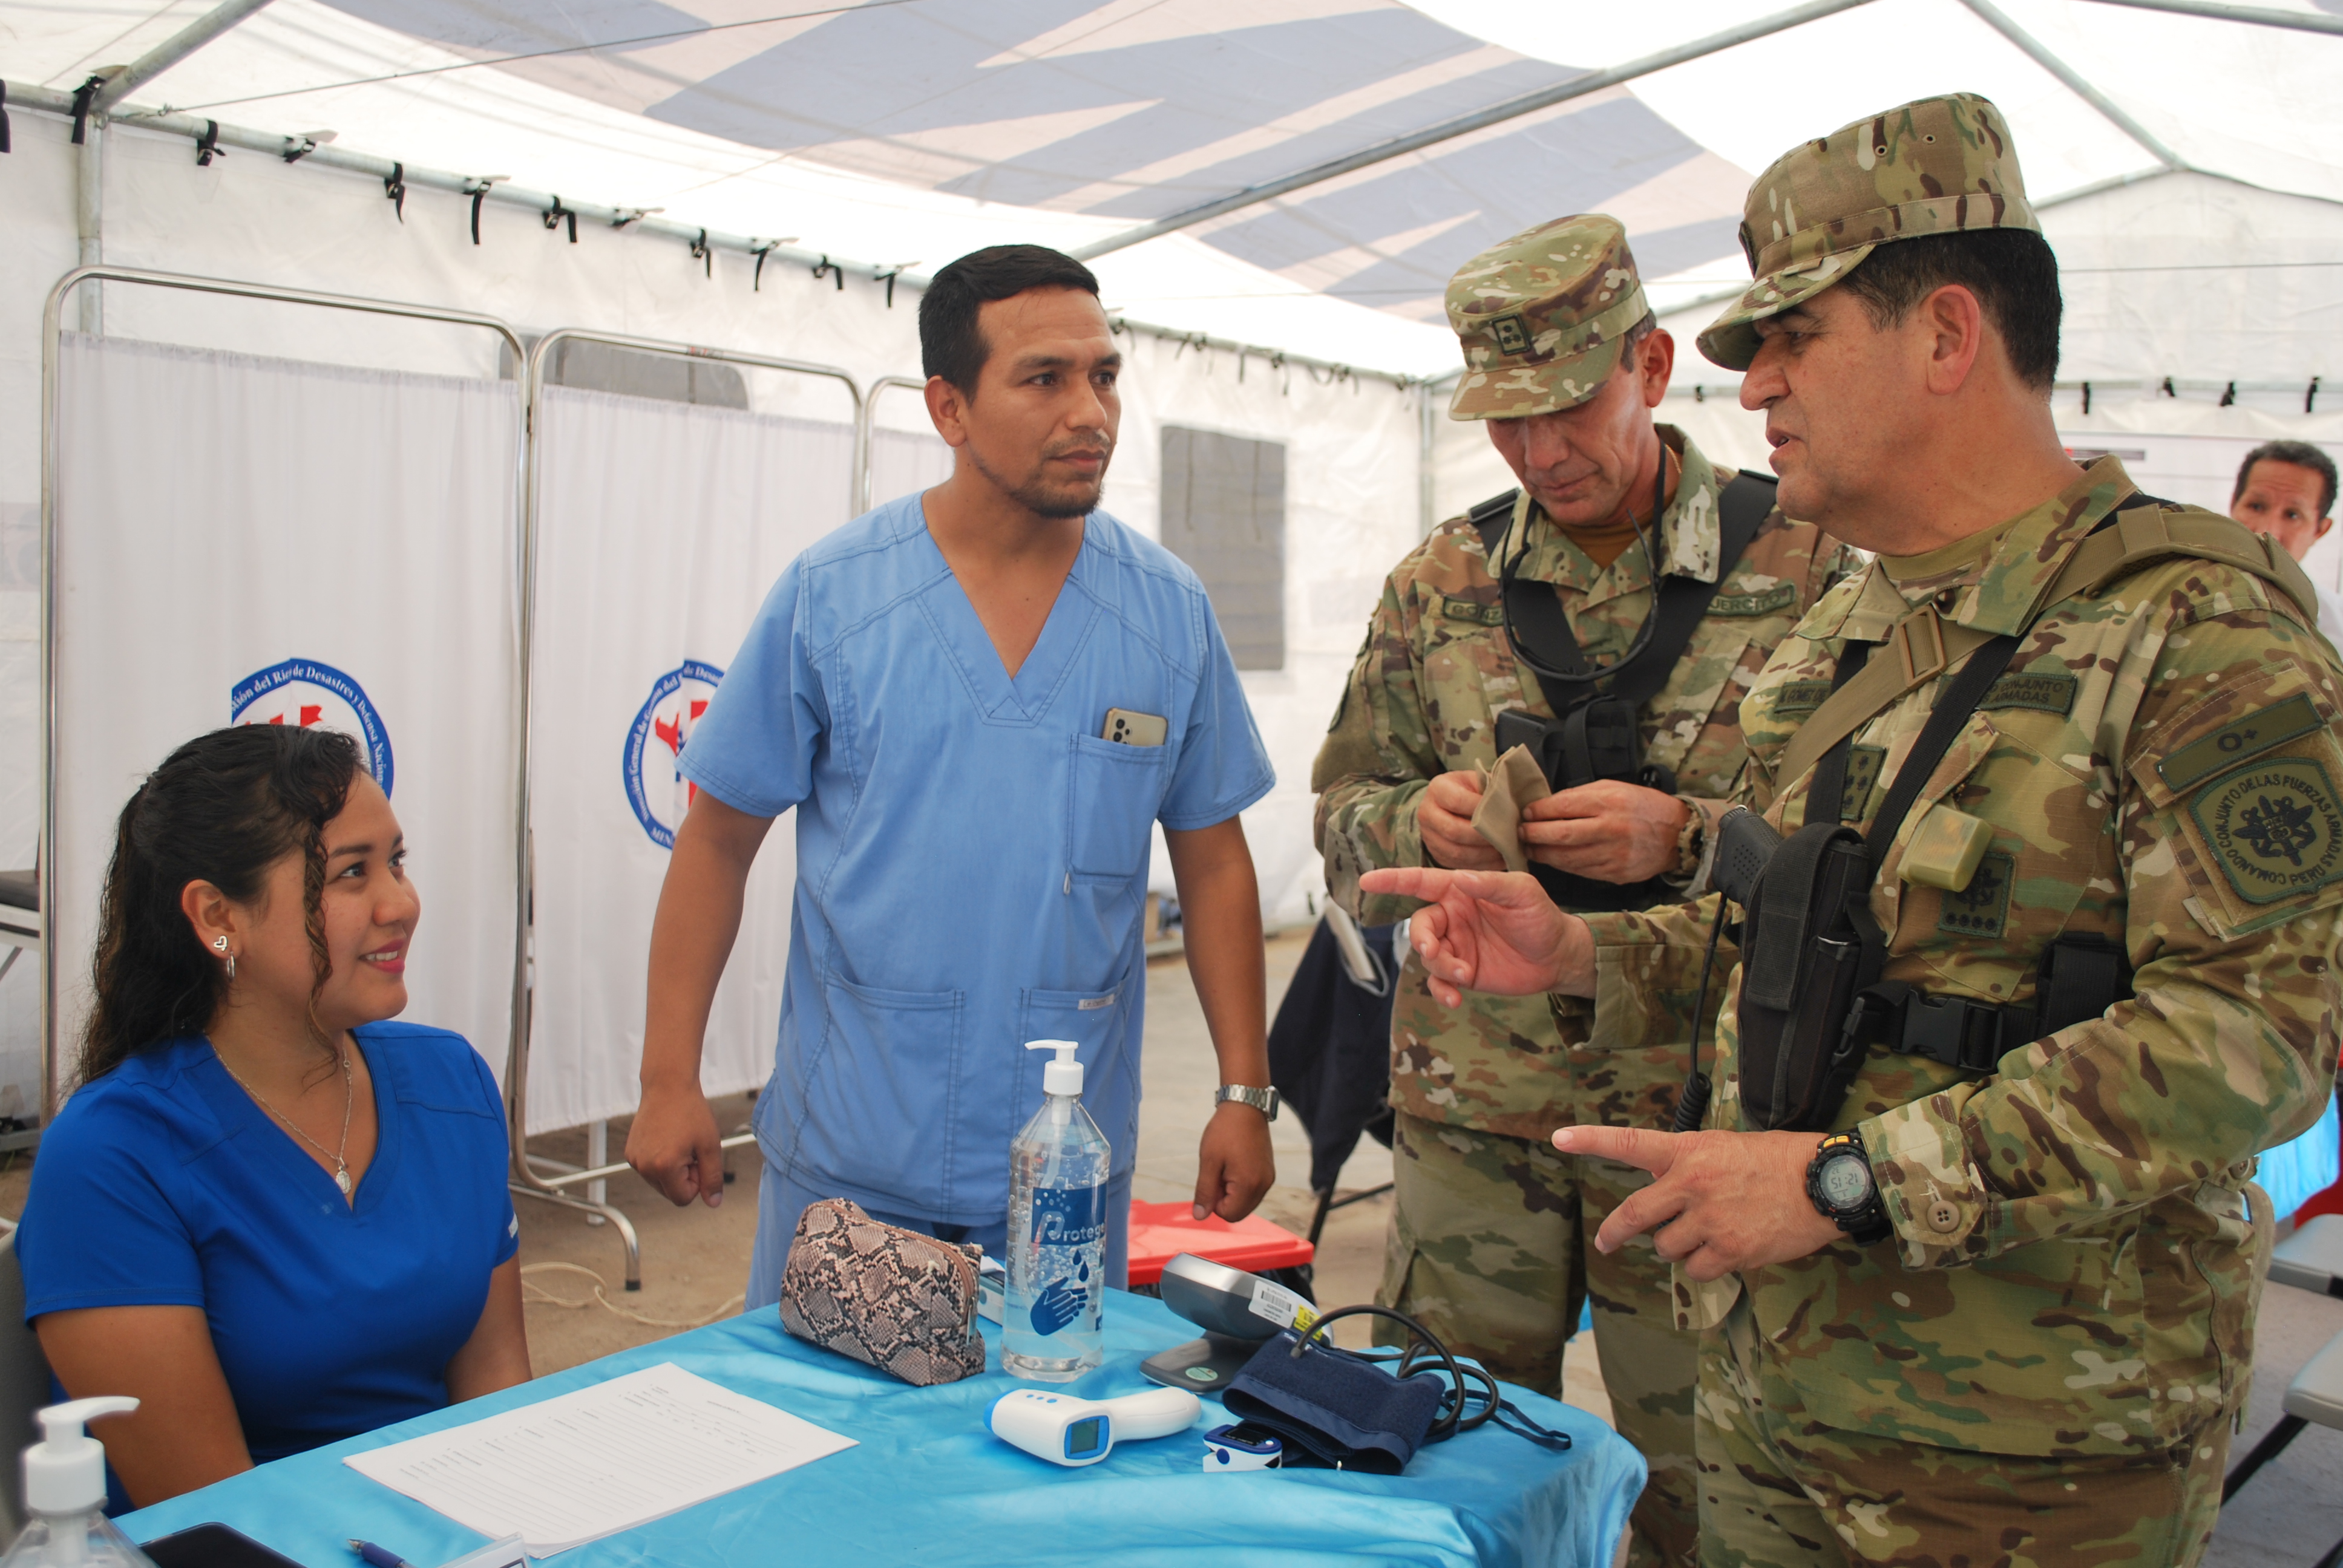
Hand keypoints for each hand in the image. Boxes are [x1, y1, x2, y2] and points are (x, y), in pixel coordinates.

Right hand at [625, 1079, 725, 1207]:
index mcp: (663, 1167)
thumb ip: (712, 1178)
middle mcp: (643, 1167)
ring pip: (660, 1182)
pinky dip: (660, 1161)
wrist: (668, 1086)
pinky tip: (666, 1139)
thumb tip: (713, 1203)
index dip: (696, 1182)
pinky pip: (650, 1170)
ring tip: (678, 1141)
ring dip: (672, 1169)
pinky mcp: (630, 1153)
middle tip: (689, 1148)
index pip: (683, 1199)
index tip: (698, 1158)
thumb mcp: (711, 1146)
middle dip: (684, 1177)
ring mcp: (634, 1160)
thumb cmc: (691, 1112)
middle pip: (670, 1193)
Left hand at [1193, 1100, 1275, 1220]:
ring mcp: (1268, 1179)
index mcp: (1249, 1185)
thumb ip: (1204, 1192)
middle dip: (1223, 1198)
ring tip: (1226, 1165)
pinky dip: (1241, 1184)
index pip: (1229, 1215)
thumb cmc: (1225, 1131)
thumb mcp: (1208, 1161)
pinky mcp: (1268, 1172)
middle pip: (1239, 1212)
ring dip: (1232, 1191)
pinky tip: (1235, 1163)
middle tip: (1217, 1171)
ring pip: (1245, 1202)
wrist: (1245, 1106)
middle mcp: (1263, 1185)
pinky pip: (1252, 1191)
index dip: (1214, 1202)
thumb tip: (1200, 1216)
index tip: (1212, 1177)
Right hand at [1358, 866, 1593, 1001]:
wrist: (1557, 957)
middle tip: (1434, 951)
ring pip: (1427, 956)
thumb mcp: (1523, 892)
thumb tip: (1461, 879)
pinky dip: (1441, 990)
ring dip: (1439, 966)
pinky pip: (1438, 981)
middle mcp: (1453, 917)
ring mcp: (1455, 945)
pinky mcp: (1462, 972)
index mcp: (1461, 890)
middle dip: (1422, 939)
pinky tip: (1455, 999)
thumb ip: (1491, 884)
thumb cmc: (1540, 916)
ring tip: (1462, 975)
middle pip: (1420, 925)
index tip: (1366, 882)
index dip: (1392, 881)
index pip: (1420, 882)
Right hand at [1416, 770, 1504, 870]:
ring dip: (1484, 855)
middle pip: (1454, 831)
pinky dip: (1482, 865)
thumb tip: (1508, 808)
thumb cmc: (1470, 791)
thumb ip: (1489, 789)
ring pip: (1456, 852)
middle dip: (1484, 837)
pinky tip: (1499, 860)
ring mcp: (1429, 837)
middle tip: (1507, 838)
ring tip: (1505, 851)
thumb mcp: (1477, 781)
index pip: (1457, 801)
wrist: (1449, 805)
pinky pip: (1459, 865)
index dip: (1481, 809)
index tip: (1504, 814)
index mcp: (1437, 789)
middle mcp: (1427, 813)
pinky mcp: (1437, 854)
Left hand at [1520, 781, 1688, 882]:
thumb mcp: (1613, 788)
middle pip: (1559, 835)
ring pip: (1566, 858)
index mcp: (1607, 801)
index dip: (1538, 812)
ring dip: (1543, 854)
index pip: (1561, 806)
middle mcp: (1609, 828)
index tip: (1525, 813)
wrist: (1677, 834)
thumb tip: (1546, 805)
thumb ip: (1580, 796)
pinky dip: (1562, 866)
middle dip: (1533, 835)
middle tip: (1520, 833)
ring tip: (1530, 848)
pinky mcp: (1615, 873)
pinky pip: (1580, 871)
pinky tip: (1552, 859)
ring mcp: (1612, 854)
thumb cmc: (1642, 807)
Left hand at [1551, 1125, 1839, 1280]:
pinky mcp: (1730, 1251)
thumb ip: (1690, 1167)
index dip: (1591, 1140)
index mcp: (1689, 1151)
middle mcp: (1691, 1184)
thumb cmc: (1779, 1161)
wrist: (1825, 1183)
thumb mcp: (1726, 1148)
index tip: (1560, 1138)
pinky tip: (1726, 1251)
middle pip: (1633, 1215)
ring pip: (1666, 1248)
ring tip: (1708, 1233)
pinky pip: (1696, 1271)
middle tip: (1607, 1240)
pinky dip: (1705, 1267)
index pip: (1630, 1142)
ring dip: (1678, 1247)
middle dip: (1615, 1232)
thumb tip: (1666, 1193)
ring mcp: (1709, 1220)